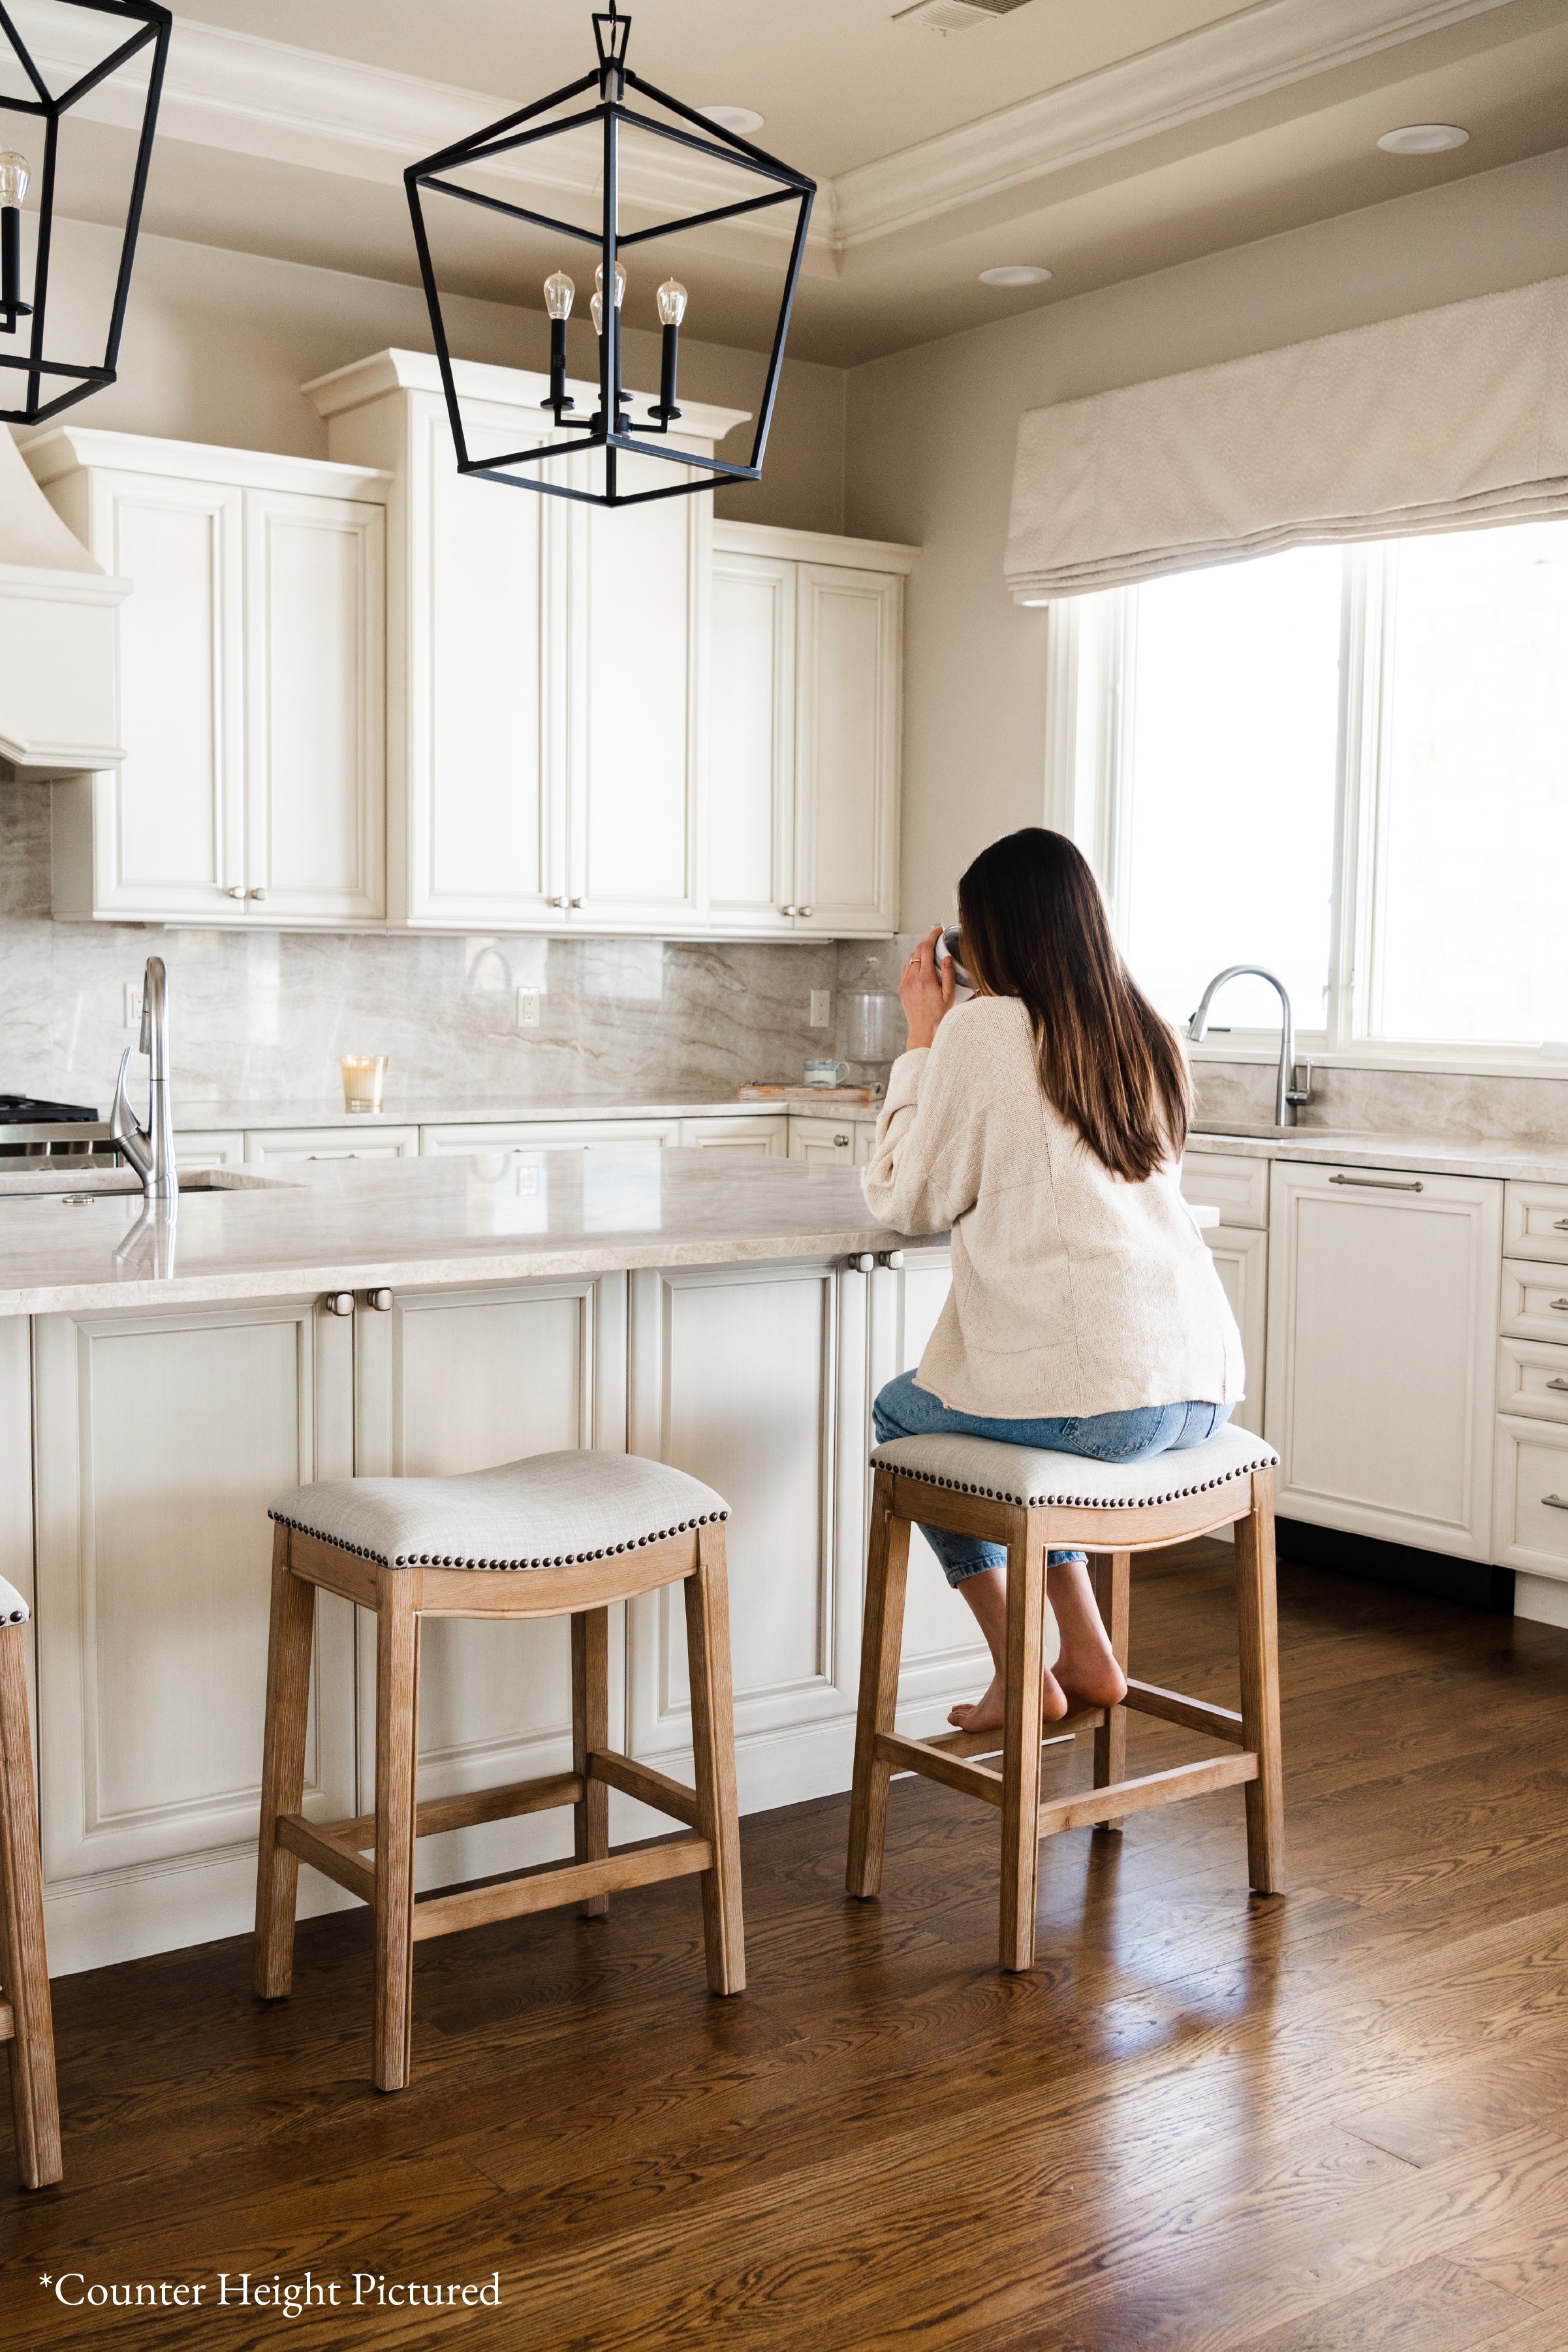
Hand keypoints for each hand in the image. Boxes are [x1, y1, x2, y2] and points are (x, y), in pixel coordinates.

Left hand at [898, 926, 956, 1050]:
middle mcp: (912, 978)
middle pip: (917, 950)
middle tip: (936, 940)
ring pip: (910, 959)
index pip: (926, 948)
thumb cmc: (940, 1016)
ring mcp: (905, 983)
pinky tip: (922, 967)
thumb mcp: (950, 995)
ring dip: (920, 953)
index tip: (938, 930)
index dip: (932, 936)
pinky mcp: (902, 988)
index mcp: (926, 978)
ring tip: (931, 954)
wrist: (924, 1032)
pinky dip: (914, 963)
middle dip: (926, 942)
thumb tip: (947, 957)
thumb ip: (949, 974)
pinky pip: (906, 969)